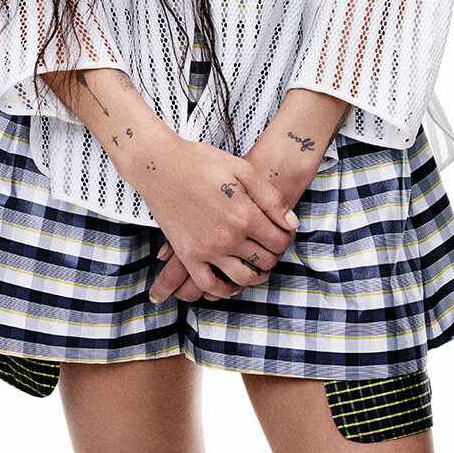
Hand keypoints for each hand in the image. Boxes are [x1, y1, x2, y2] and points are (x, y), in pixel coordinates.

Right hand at [130, 135, 299, 305]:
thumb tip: (291, 223)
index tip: (284, 232)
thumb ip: (271, 198)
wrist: (161, 165)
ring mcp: (207, 249)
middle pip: (265, 260)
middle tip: (273, 246)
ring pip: (243, 277)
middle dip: (275, 254)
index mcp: (244, 215)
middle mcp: (228, 238)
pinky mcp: (188, 255)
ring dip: (257, 275)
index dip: (287, 238)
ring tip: (260, 265)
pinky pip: (209, 285)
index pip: (279, 240)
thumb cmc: (202, 162)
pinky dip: (225, 290)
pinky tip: (232, 282)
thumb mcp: (244, 170)